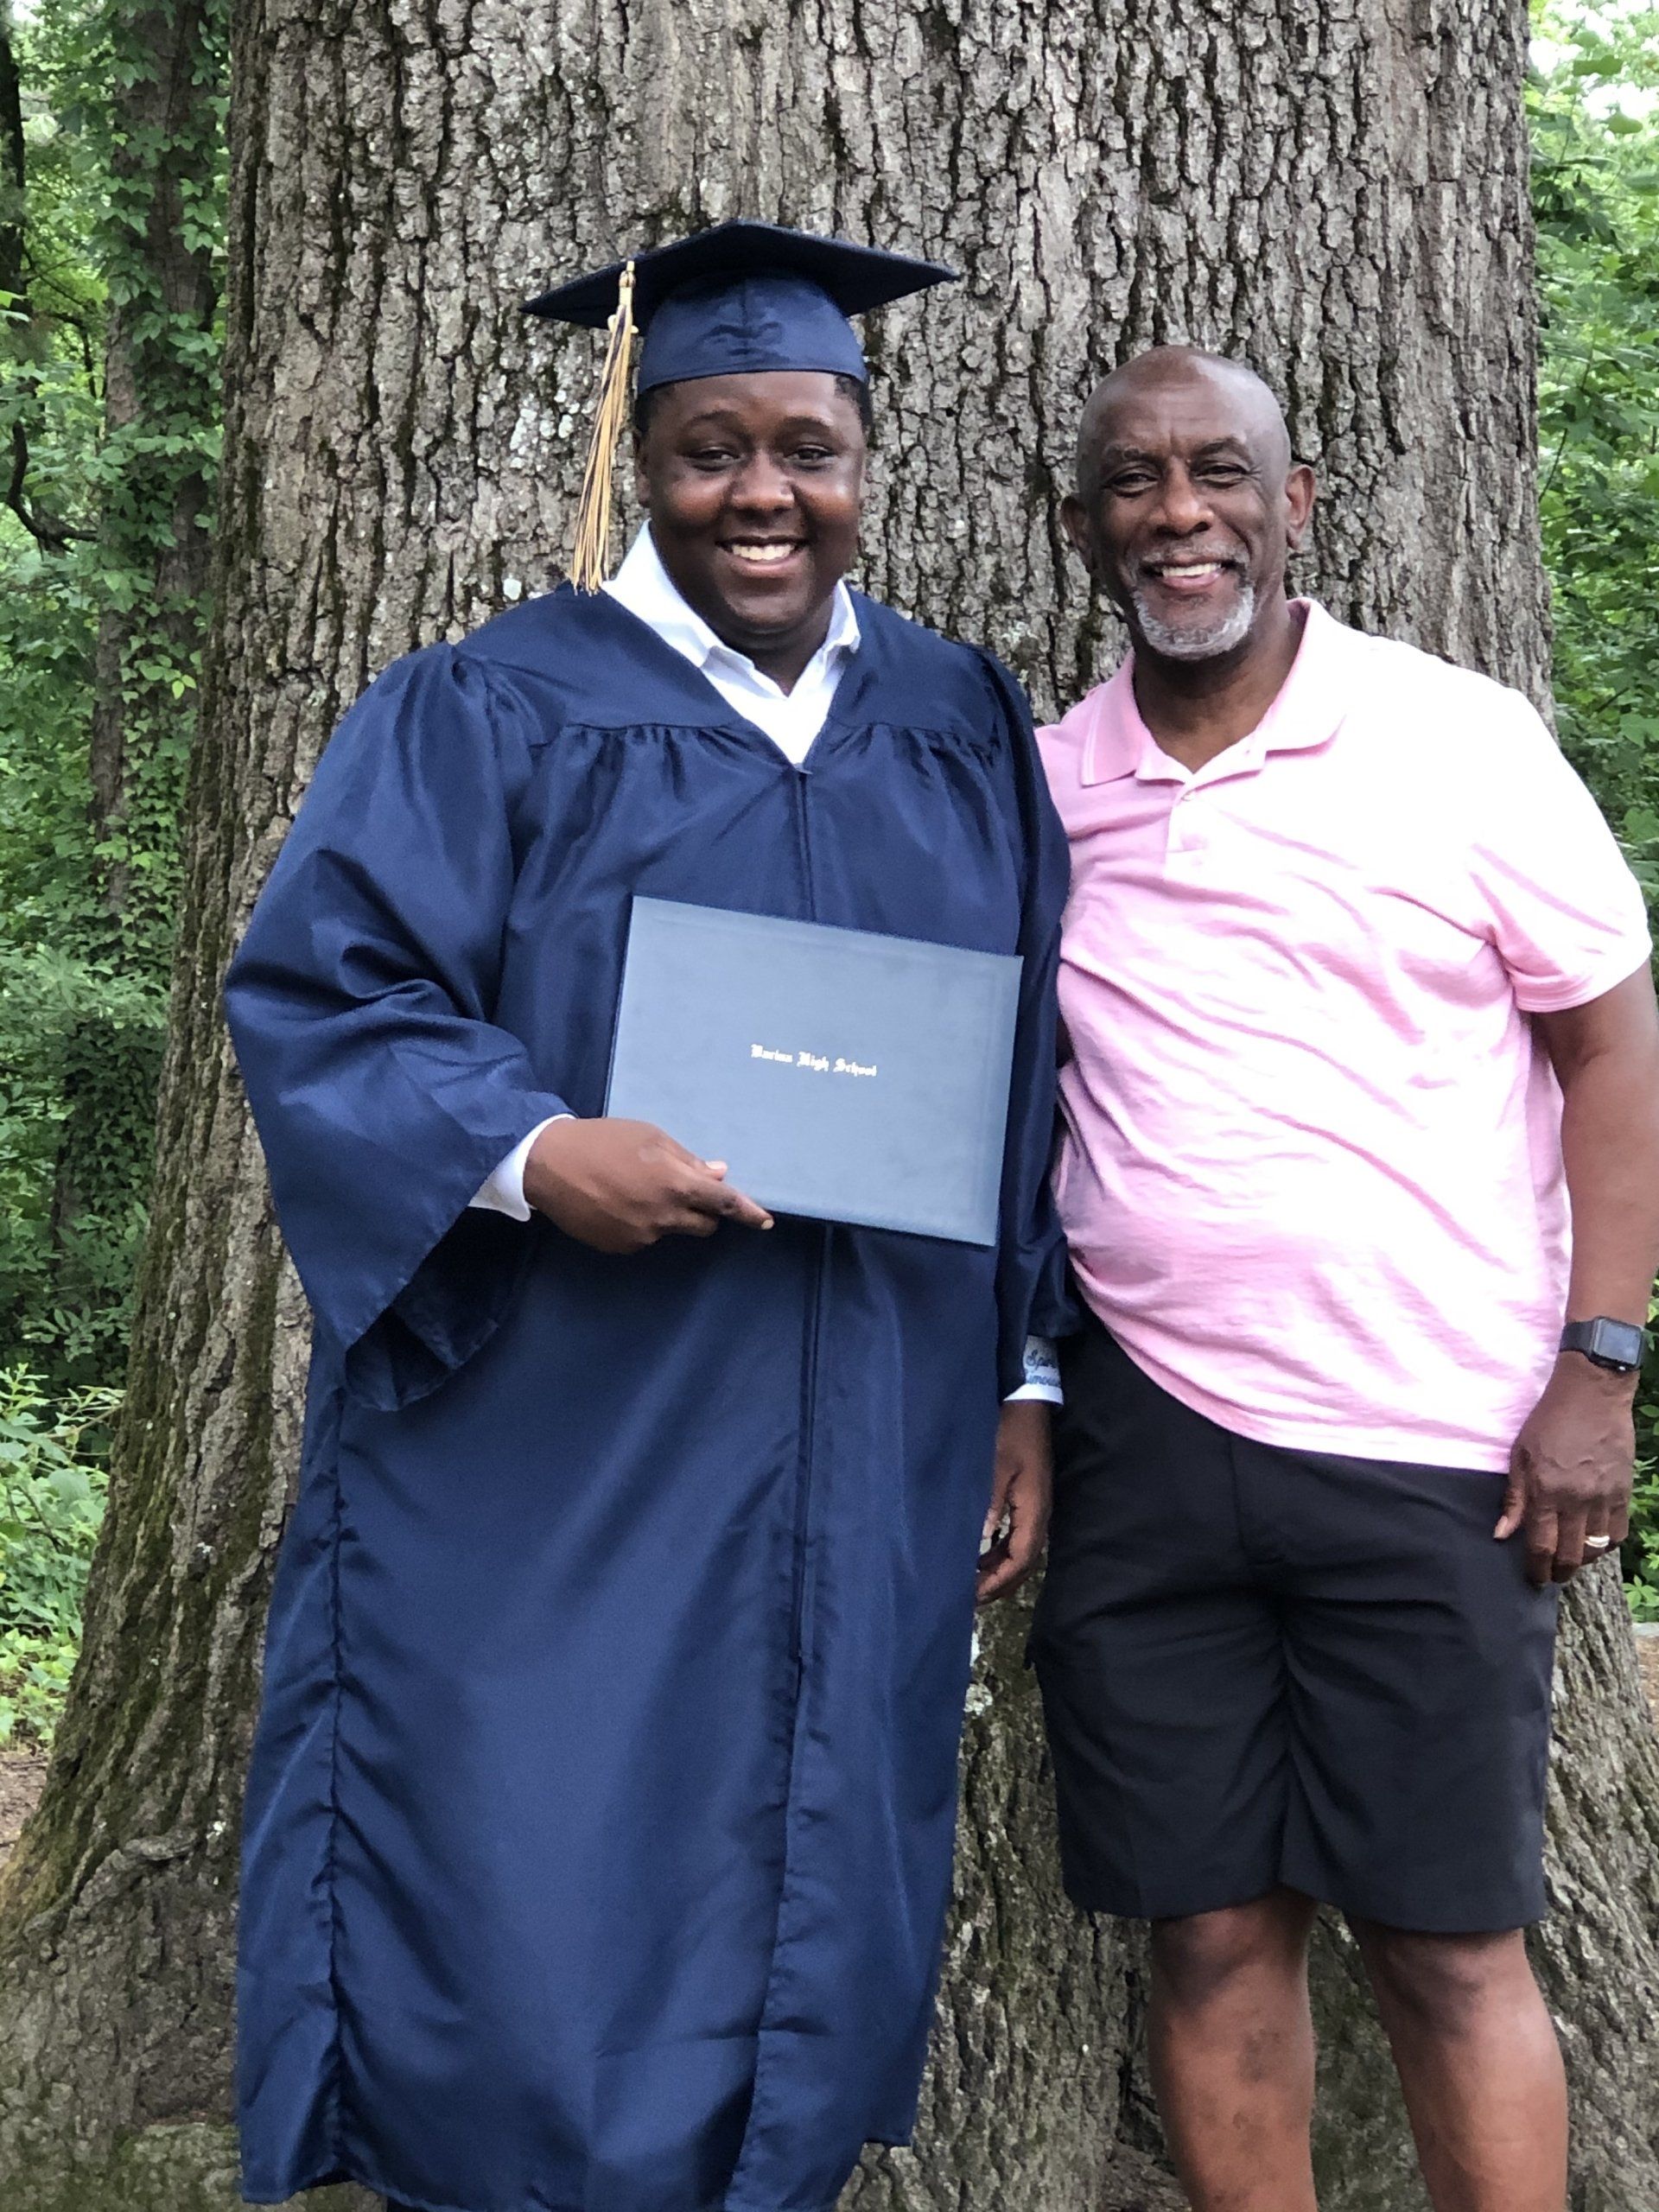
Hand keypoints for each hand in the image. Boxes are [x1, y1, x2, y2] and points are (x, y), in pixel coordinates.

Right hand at [523, 1118, 772, 1253]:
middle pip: (704, 1226)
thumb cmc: (603, 1141)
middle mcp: (662, 1216)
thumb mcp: (649, 1138)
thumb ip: (686, 1160)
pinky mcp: (620, 1247)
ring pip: (671, 1231)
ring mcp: (641, 1236)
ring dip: (666, 1215)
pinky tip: (616, 1203)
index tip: (765, 1221)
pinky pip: (644, 1238)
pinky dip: (640, 1224)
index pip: (724, 1204)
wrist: (549, 1164)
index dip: (748, 1212)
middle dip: (703, 1213)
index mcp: (674, 1184)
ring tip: (632, 1189)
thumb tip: (718, 1174)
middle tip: (680, 1191)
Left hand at [977, 1400, 1052, 1606]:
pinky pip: (1017, 1536)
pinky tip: (981, 1555)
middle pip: (1024, 1562)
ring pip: (1021, 1551)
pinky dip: (1000, 1552)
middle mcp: (1039, 1514)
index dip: (999, 1580)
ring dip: (1000, 1569)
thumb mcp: (996, 1465)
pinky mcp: (1028, 1499)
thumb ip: (989, 1502)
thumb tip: (981, 1540)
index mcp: (1034, 1509)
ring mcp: (1035, 1507)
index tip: (975, 1594)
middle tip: (971, 1598)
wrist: (1027, 1405)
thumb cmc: (1010, 1432)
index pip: (1021, 1558)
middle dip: (1000, 1583)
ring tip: (974, 1583)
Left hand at [1495, 1354, 1636, 1585]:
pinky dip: (1607, 1544)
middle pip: (1570, 1553)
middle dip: (1559, 1572)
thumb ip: (1513, 1498)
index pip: (1541, 1545)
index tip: (1533, 1579)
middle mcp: (1576, 1499)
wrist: (1591, 1395)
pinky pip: (1619, 1532)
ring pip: (1595, 1547)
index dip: (1536, 1568)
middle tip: (1552, 1577)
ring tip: (1572, 1563)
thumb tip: (1501, 1534)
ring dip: (1582, 1561)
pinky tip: (1595, 1543)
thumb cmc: (1548, 1421)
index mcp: (1546, 1490)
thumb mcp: (1520, 1455)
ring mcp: (1604, 1497)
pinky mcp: (1623, 1491)